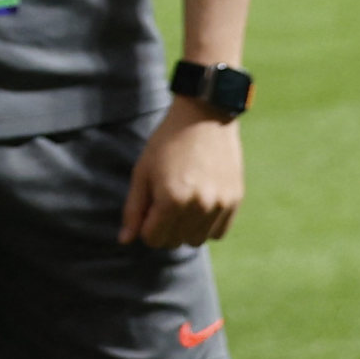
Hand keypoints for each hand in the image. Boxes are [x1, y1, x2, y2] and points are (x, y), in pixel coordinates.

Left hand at [120, 98, 244, 246]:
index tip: (149, 208)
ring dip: (187, 229)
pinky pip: (219, 232)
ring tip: (184, 202)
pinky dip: (207, 225)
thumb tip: (124, 241)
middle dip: (165, 228)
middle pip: (175, 242)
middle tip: (165, 201)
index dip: (146, 226)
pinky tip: (201, 204)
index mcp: (172, 200)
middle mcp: (199, 206)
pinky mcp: (235, 200)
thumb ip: (133, 209)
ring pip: (197, 240)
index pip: (153, 239)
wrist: (204, 117)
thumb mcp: (143, 172)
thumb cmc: (167, 143)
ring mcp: (220, 204)